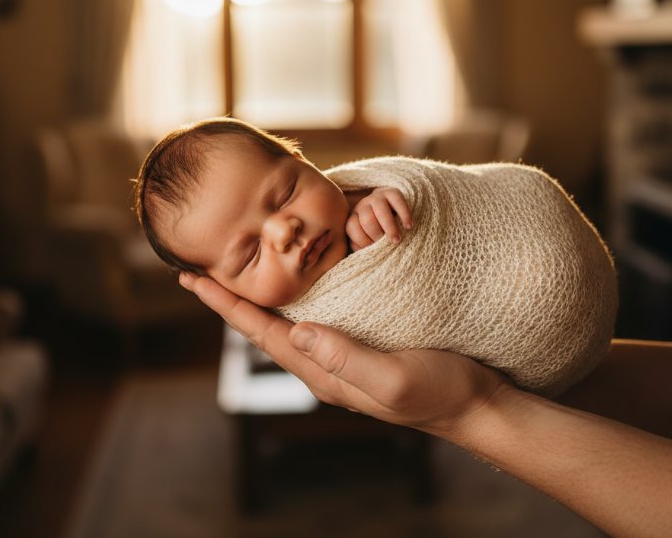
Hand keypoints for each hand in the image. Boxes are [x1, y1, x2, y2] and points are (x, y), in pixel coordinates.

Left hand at [179, 272, 506, 434]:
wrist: (478, 404)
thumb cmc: (441, 392)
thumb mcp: (393, 378)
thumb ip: (346, 358)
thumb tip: (298, 332)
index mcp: (325, 373)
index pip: (263, 334)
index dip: (227, 306)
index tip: (193, 279)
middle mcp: (326, 364)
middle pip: (266, 326)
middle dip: (232, 298)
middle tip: (200, 267)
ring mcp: (344, 355)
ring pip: (288, 320)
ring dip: (260, 295)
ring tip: (236, 269)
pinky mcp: (364, 344)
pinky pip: (317, 315)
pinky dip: (297, 294)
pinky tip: (297, 279)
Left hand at [346, 187, 412, 250]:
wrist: (395, 210)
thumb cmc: (380, 231)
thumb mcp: (369, 238)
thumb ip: (365, 245)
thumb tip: (365, 252)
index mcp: (354, 217)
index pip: (352, 227)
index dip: (362, 240)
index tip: (374, 251)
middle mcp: (363, 206)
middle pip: (367, 219)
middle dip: (377, 234)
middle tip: (387, 246)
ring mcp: (377, 197)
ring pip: (380, 210)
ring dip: (389, 227)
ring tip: (396, 240)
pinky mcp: (392, 192)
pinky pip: (397, 201)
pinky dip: (404, 215)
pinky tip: (408, 226)